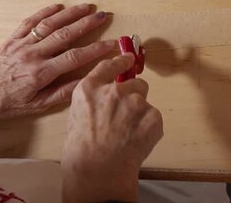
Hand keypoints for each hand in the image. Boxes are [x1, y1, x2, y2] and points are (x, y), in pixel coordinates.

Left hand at [0, 3, 115, 130]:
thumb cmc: (9, 104)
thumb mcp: (38, 105)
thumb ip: (63, 93)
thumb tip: (88, 82)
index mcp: (41, 74)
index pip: (75, 58)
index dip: (96, 50)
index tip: (112, 44)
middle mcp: (33, 55)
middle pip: (65, 35)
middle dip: (87, 24)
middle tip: (103, 16)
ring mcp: (22, 45)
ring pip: (49, 25)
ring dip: (70, 14)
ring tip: (87, 7)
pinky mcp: (12, 39)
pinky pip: (29, 22)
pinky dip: (44, 12)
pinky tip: (58, 6)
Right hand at [61, 54, 162, 202]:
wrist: (97, 172)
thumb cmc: (81, 152)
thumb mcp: (77, 117)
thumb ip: (94, 101)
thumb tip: (107, 98)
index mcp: (90, 89)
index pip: (110, 66)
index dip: (121, 62)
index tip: (128, 58)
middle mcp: (114, 90)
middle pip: (135, 84)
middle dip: (133, 96)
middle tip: (125, 117)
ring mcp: (135, 102)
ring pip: (144, 101)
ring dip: (140, 114)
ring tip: (127, 134)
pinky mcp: (152, 116)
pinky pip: (153, 118)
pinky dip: (148, 128)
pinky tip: (135, 141)